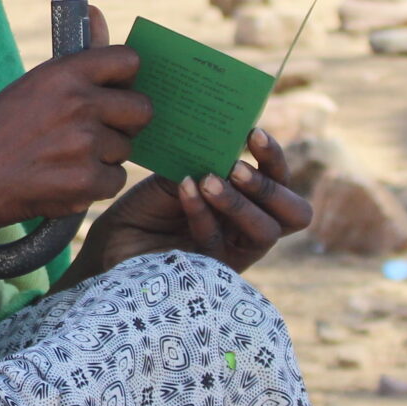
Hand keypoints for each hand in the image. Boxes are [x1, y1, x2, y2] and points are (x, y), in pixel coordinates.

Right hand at [0, 34, 151, 247]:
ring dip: (104, 157)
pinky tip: (64, 181)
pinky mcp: (85, 182)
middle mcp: (79, 104)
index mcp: (64, 73)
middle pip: (142, 109)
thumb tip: (97, 13)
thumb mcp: (32, 85)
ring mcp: (85, 144)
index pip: (130, 61)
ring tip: (65, 159)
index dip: (125, 79)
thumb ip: (77, 56)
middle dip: (125, 123)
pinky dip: (95, 185)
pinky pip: (115, 180)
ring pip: (125, 149)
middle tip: (96, 131)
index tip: (113, 90)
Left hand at [74, 129, 310, 278]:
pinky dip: (202, 211)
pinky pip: (218, 241)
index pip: (283, 183)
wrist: (110, 244)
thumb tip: (223, 134)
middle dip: (270, 186)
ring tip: (211, 179)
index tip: (253, 132)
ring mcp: (236, 253)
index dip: (275, 159)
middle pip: (296, 214)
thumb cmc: (147, 209)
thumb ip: (204, 161)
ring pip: (265, 232)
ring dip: (239, 202)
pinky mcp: (213, 273)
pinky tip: (185, 188)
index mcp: (251, 202)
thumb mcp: (178, 176)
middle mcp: (251, 230)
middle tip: (237, 166)